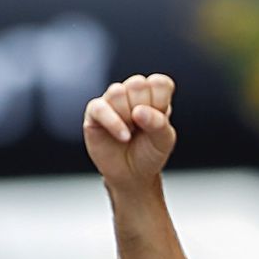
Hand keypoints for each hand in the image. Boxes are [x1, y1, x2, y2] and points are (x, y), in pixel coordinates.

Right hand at [83, 73, 177, 188]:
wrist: (132, 176)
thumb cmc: (149, 154)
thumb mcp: (164, 141)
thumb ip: (159, 122)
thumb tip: (138, 111)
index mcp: (153, 94)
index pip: (158, 82)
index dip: (161, 102)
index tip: (159, 121)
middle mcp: (131, 93)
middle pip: (137, 83)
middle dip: (143, 109)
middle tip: (142, 127)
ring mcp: (112, 101)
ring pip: (117, 92)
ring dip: (127, 116)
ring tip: (130, 132)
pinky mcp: (94, 112)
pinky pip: (100, 108)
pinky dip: (114, 123)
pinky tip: (123, 137)